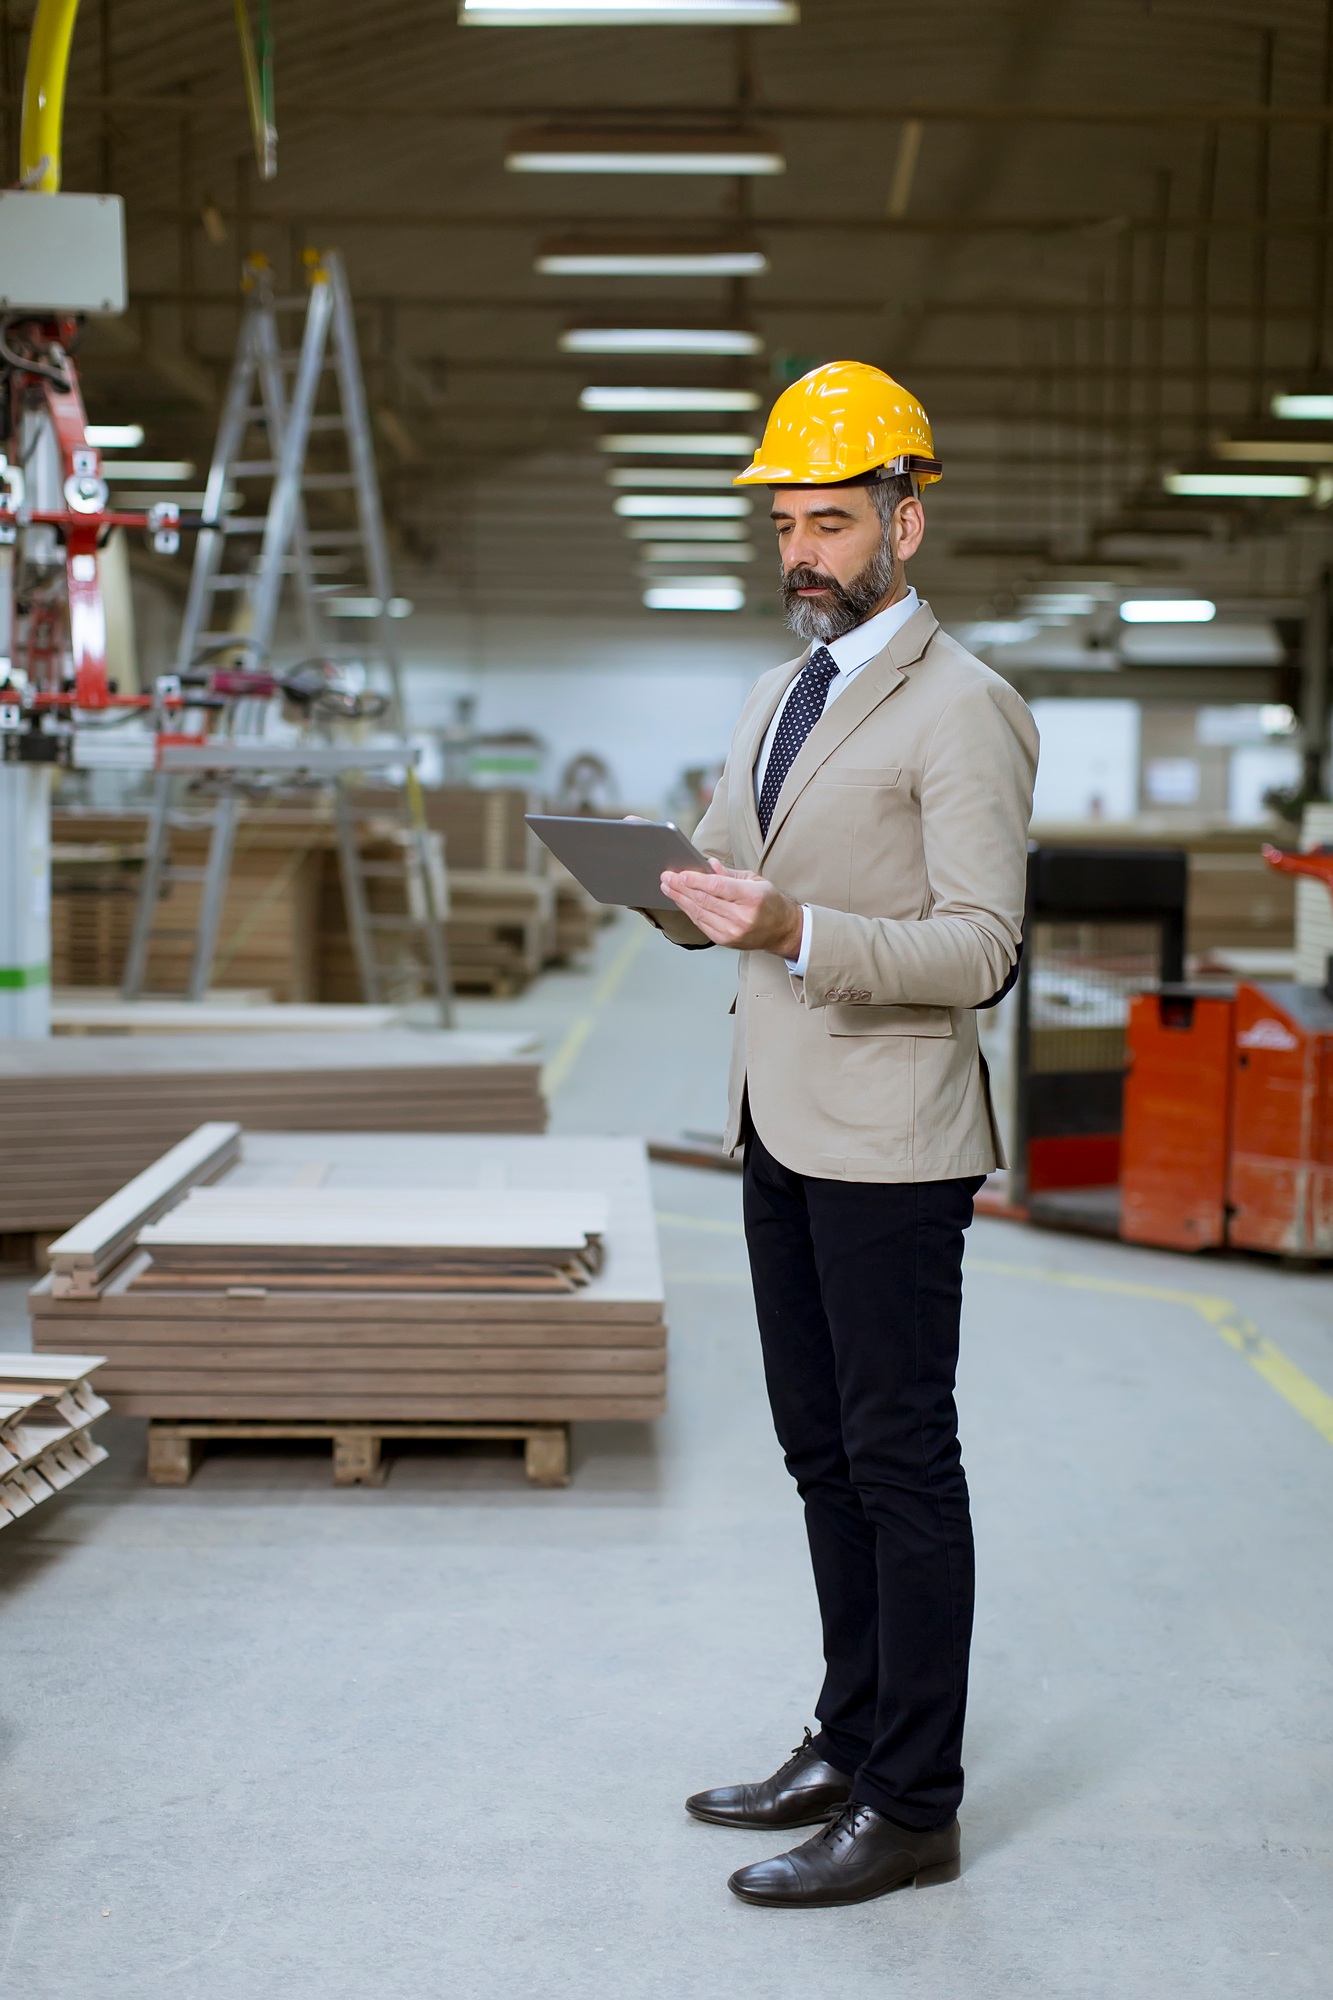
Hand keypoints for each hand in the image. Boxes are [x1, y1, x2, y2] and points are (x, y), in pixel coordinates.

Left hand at [660, 859, 803, 957]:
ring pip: (699, 913)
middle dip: (681, 887)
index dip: (695, 880)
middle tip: (666, 877)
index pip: (717, 887)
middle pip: (704, 900)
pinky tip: (681, 901)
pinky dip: (689, 911)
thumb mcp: (756, 881)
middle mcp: (741, 917)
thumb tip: (709, 865)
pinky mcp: (724, 940)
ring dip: (680, 899)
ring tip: (668, 887)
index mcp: (751, 897)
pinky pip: (701, 923)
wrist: (782, 931)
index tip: (680, 874)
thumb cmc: (770, 903)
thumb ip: (730, 874)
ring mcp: (732, 931)